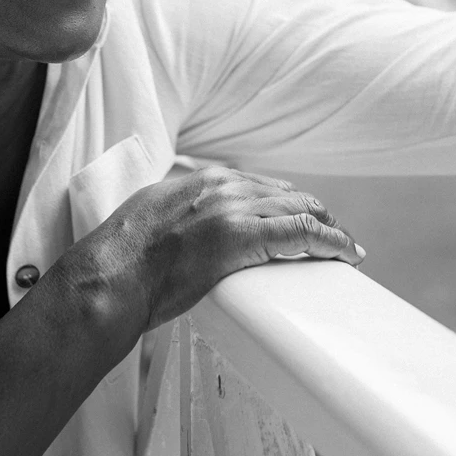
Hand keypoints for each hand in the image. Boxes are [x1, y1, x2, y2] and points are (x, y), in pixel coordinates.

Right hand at [67, 166, 364, 334]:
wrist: (110, 277)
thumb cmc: (122, 258)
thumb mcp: (151, 213)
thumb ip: (179, 211)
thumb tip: (190, 226)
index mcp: (201, 178)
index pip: (259, 184)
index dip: (285, 202)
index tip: (299, 215)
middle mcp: (222, 185)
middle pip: (286, 192)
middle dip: (315, 212)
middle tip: (332, 233)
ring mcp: (233, 209)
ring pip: (302, 208)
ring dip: (330, 228)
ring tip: (345, 247)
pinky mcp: (241, 237)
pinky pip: (302, 234)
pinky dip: (331, 242)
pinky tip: (346, 254)